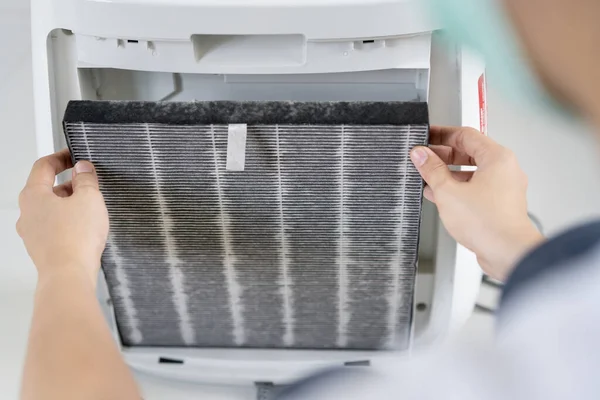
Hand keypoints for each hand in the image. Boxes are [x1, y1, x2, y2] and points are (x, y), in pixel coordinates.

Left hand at [17, 149, 108, 286]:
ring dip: (71, 205)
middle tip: (91, 184)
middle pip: (48, 188)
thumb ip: (86, 179)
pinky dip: (70, 224)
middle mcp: (27, 213)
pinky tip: (87, 229)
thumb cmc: (74, 238)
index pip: (43, 166)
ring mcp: (32, 233)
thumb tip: (83, 168)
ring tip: (93, 209)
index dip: (61, 157)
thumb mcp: (89, 198)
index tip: (75, 155)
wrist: (69, 276)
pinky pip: (56, 229)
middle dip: (70, 184)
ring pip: (52, 210)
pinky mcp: (43, 249)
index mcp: (33, 195)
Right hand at [410, 126, 543, 280]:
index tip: (426, 137)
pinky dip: (458, 188)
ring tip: (427, 177)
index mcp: (497, 158)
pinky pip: (476, 188)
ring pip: (472, 172)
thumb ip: (432, 170)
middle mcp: (505, 170)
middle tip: (423, 158)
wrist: (508, 253)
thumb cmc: (488, 223)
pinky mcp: (500, 205)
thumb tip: (421, 155)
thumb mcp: (448, 192)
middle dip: (443, 155)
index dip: (442, 134)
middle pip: (470, 152)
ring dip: (449, 173)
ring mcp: (504, 188)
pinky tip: (439, 196)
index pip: (465, 135)